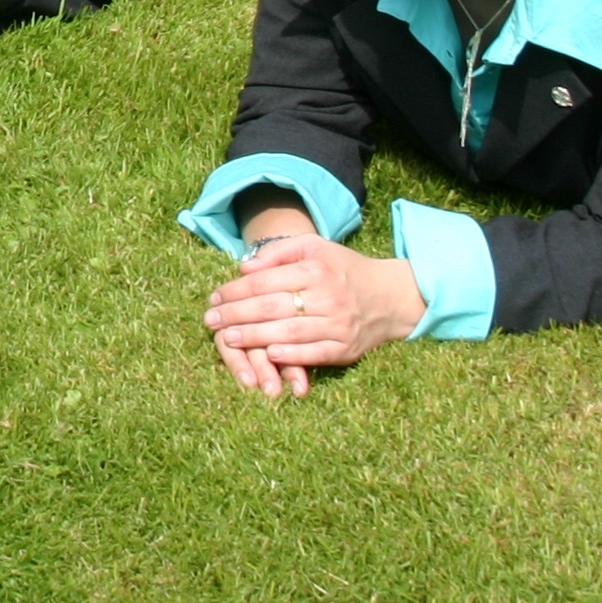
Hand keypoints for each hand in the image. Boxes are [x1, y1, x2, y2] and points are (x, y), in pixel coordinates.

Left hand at [203, 235, 425, 397]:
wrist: (391, 296)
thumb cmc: (343, 269)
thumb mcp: (315, 247)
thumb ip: (279, 252)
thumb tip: (245, 268)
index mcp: (315, 269)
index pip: (265, 281)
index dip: (236, 291)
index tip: (214, 298)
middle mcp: (327, 296)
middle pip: (272, 307)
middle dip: (236, 315)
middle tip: (210, 321)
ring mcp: (338, 324)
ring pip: (289, 332)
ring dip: (254, 337)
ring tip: (228, 339)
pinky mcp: (346, 348)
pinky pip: (314, 354)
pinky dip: (290, 355)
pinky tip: (267, 355)